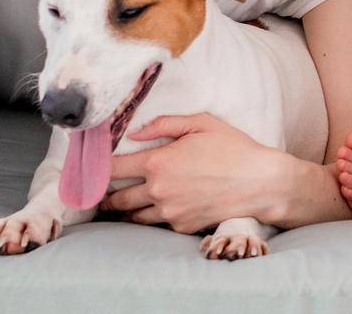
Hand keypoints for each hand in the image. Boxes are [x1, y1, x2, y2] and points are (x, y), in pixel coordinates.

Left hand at [99, 114, 286, 232]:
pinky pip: (158, 223)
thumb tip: (135, 132)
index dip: (98, 169)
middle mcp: (159, 191)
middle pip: (117, 199)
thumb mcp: (202, 123)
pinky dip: (154, 216)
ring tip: (120, 204)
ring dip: (124, 210)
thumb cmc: (233, 148)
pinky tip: (157, 207)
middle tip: (101, 191)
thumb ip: (164, 124)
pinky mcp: (182, 227)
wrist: (260, 183)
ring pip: (133, 217)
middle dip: (106, 195)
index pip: (113, 169)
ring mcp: (170, 213)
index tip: (91, 168)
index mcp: (159, 163)